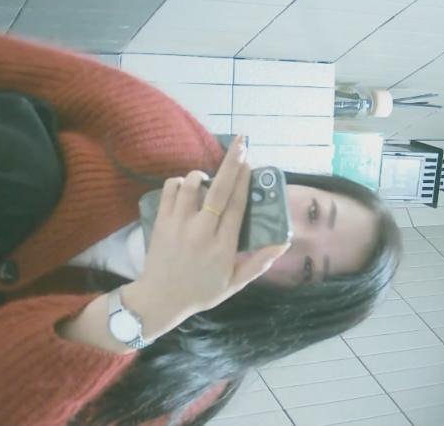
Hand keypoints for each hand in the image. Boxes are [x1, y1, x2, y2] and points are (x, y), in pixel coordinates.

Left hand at [135, 136, 291, 315]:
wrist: (159, 299)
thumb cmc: (200, 292)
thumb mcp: (234, 283)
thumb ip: (258, 263)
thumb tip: (283, 243)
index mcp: (223, 246)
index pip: (236, 206)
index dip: (245, 182)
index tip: (250, 163)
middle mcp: (202, 231)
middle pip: (219, 190)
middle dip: (232, 164)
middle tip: (241, 143)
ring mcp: (179, 225)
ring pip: (191, 185)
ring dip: (201, 175)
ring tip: (207, 176)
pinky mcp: (161, 222)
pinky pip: (170, 190)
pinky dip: (178, 182)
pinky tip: (185, 187)